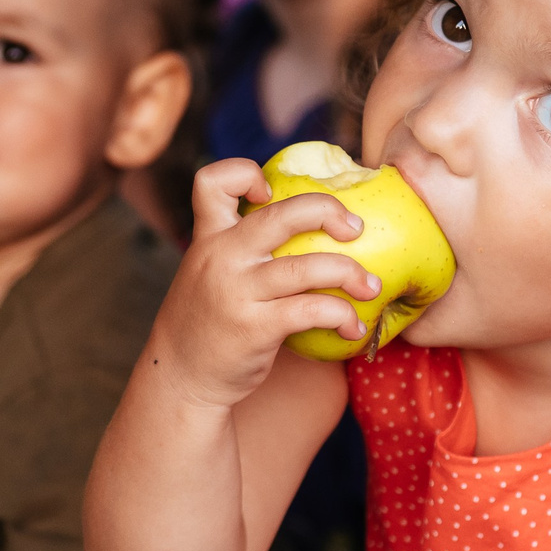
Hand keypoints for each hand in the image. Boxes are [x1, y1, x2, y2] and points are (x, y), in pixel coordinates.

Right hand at [149, 158, 381, 411]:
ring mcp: (237, 292)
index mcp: (209, 237)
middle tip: (355, 229)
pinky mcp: (255, 328)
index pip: (213, 181)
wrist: (180, 377)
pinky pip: (312, 311)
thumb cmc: (207, 321)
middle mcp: (221, 257)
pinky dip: (342, 316)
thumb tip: (307, 230)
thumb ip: (241, 250)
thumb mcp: (208, 273)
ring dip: (351, 274)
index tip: (271, 194)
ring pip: (308, 267)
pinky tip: (353, 327)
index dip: (245, 174)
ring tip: (371, 286)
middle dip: (328, 211)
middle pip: (281, 215)